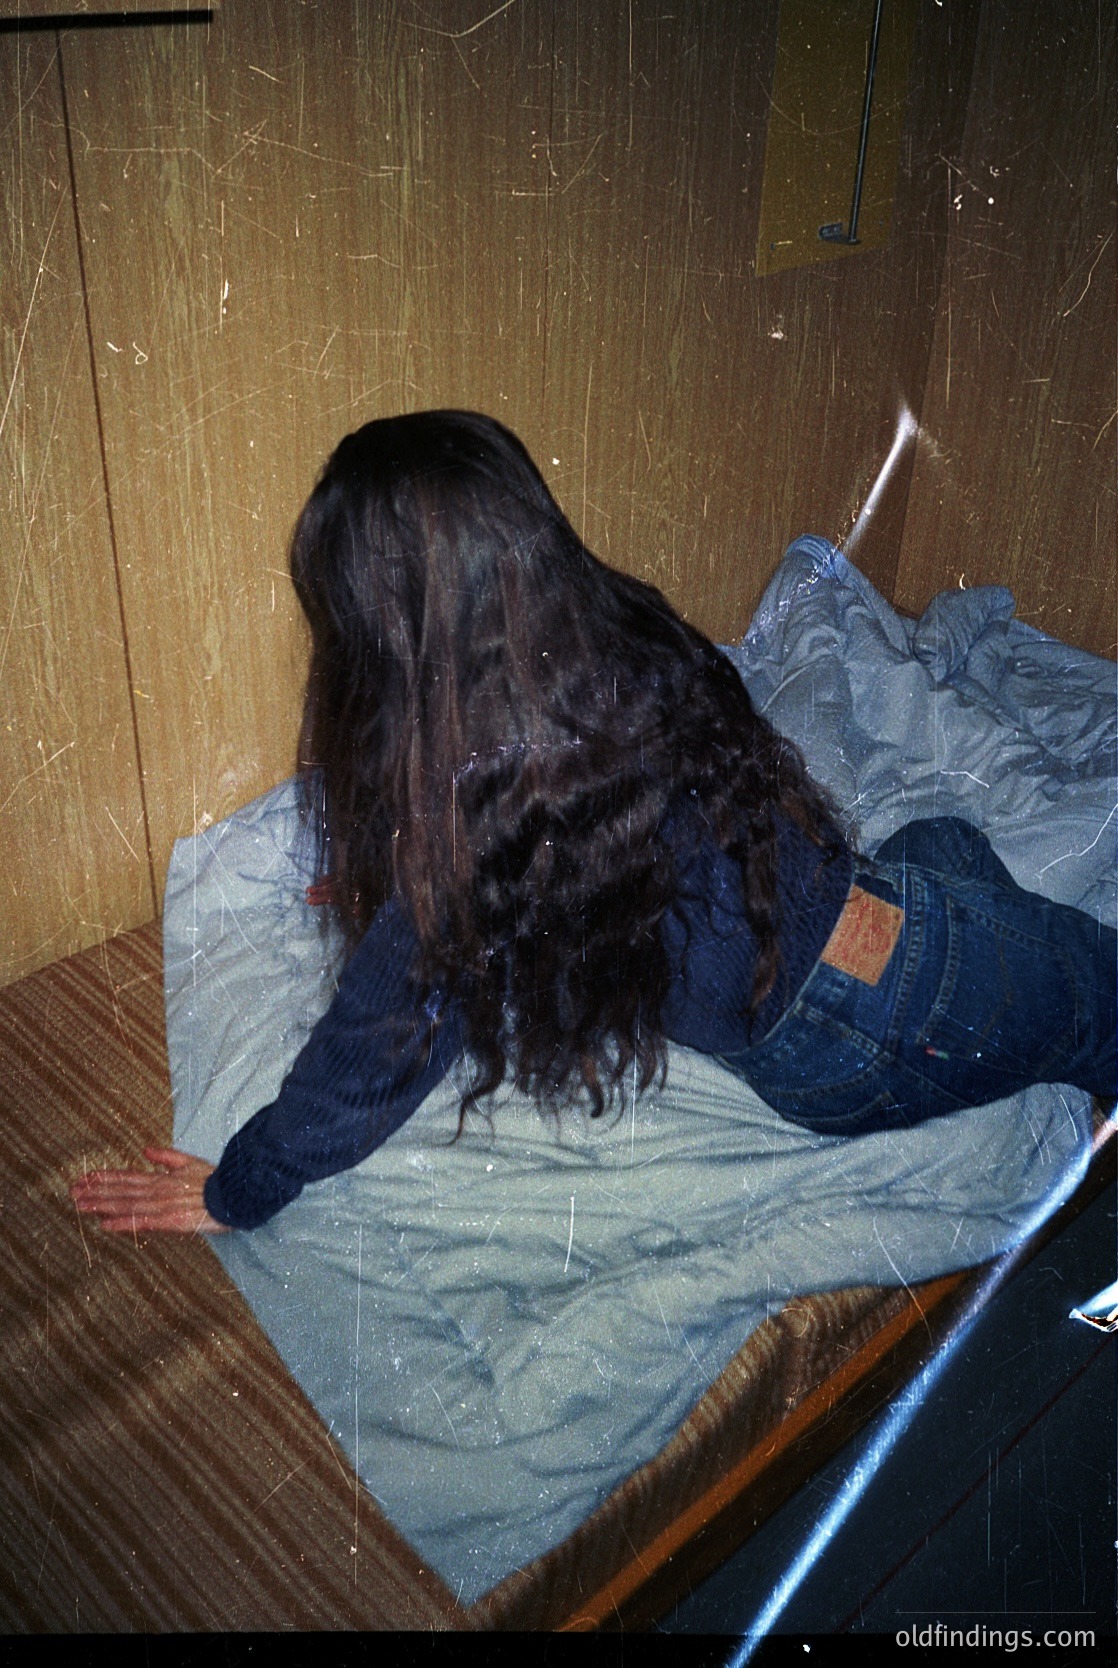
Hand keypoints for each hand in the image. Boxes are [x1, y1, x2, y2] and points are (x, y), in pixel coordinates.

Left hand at [70, 1147, 229, 1234]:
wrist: (235, 1195)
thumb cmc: (216, 1180)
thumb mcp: (190, 1162)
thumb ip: (166, 1157)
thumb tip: (145, 1150)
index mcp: (162, 1178)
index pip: (127, 1176)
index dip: (105, 1177)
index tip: (86, 1178)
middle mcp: (157, 1190)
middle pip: (121, 1190)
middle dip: (95, 1191)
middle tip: (72, 1191)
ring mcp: (162, 1206)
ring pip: (126, 1204)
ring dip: (101, 1205)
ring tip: (80, 1205)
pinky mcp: (170, 1221)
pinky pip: (142, 1222)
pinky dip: (123, 1223)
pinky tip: (105, 1225)